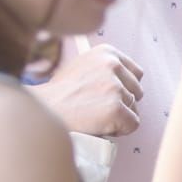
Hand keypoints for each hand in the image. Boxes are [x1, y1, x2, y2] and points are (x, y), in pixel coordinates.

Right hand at [29, 45, 143, 137]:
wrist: (44, 110)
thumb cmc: (60, 93)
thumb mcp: (83, 67)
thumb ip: (106, 69)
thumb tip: (129, 80)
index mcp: (107, 52)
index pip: (136, 73)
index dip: (124, 88)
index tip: (106, 95)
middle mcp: (113, 65)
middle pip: (137, 91)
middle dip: (122, 103)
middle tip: (96, 107)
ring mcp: (115, 87)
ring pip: (135, 109)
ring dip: (119, 117)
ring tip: (94, 115)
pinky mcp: (116, 108)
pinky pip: (133, 124)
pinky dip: (120, 130)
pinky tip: (99, 125)